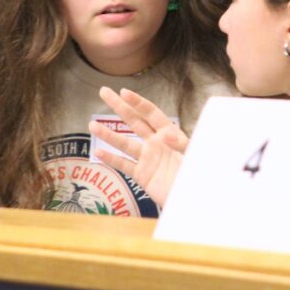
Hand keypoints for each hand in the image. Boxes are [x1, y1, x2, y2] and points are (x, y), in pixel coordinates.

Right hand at [88, 87, 188, 207]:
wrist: (193, 197)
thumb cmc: (197, 172)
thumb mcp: (194, 154)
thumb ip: (181, 143)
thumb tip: (166, 134)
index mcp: (169, 134)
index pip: (151, 113)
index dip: (138, 102)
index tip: (123, 92)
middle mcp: (156, 143)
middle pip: (134, 121)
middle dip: (119, 106)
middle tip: (103, 91)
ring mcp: (148, 159)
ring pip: (124, 143)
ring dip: (108, 135)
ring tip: (91, 125)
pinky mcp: (143, 175)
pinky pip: (124, 165)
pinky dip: (111, 160)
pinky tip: (98, 153)